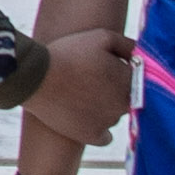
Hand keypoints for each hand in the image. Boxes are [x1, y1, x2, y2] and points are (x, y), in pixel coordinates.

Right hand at [26, 29, 134, 148]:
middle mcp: (124, 104)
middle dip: (114, 91)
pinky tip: (87, 118)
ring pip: (115, 116)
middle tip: (92, 81)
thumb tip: (140, 54)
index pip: (137, 79)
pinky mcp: (91, 135)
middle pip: (127, 99)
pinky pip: (105, 137)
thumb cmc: (68, 53)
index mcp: (129, 81)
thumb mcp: (101, 37)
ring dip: (105, 108)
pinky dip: (99, 130)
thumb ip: (127, 45)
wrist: (35, 77)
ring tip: (82, 95)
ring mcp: (108, 122)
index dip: (121, 72)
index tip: (104, 68)